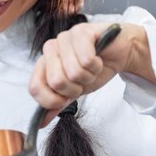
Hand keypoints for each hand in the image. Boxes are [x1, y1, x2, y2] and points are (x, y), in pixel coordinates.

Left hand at [29, 22, 154, 126]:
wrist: (120, 52)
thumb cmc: (95, 69)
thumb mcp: (74, 91)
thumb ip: (57, 104)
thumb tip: (40, 123)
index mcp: (44, 64)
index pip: (35, 88)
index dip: (53, 100)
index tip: (67, 98)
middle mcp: (50, 49)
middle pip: (56, 81)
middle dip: (76, 88)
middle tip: (84, 79)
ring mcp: (64, 38)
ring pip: (73, 72)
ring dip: (89, 76)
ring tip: (92, 68)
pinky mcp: (81, 31)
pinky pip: (86, 60)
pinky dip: (97, 66)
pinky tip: (98, 58)